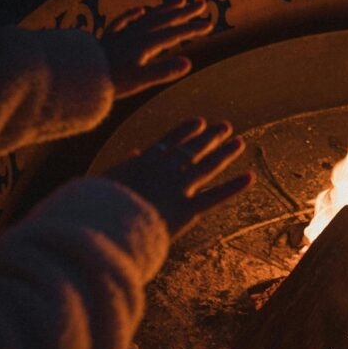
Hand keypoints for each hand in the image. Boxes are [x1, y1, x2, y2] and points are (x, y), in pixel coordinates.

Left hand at [100, 0, 212, 98]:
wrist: (80, 77)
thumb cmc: (112, 82)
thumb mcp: (140, 80)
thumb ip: (164, 71)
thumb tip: (189, 63)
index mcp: (146, 44)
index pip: (174, 33)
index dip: (193, 29)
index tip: (209, 24)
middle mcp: (136, 34)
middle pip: (164, 19)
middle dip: (185, 12)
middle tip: (202, 4)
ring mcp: (122, 34)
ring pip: (148, 16)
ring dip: (165, 8)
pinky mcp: (109, 38)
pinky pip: (123, 21)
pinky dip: (133, 14)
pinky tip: (140, 9)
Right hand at [106, 118, 254, 236]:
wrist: (105, 226)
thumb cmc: (97, 206)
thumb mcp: (105, 180)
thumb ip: (124, 164)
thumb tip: (135, 151)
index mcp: (143, 162)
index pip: (170, 141)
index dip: (186, 131)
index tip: (200, 122)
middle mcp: (165, 170)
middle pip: (193, 149)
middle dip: (210, 138)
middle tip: (225, 127)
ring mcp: (178, 188)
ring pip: (207, 166)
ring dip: (224, 153)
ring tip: (239, 141)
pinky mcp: (187, 209)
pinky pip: (215, 197)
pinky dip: (233, 187)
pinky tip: (250, 177)